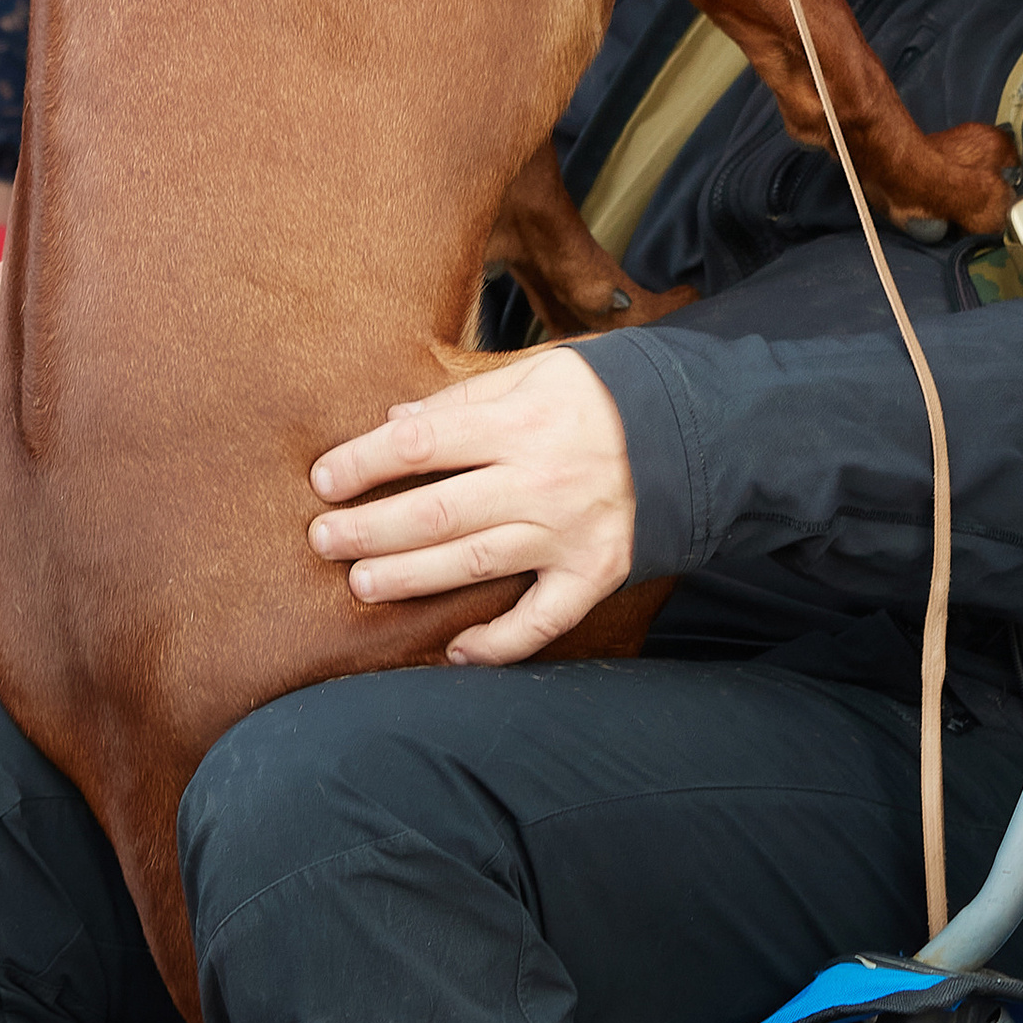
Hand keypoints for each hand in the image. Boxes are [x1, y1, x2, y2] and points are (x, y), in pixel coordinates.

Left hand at [307, 350, 634, 664]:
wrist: (699, 429)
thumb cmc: (606, 396)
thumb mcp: (541, 370)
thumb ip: (467, 397)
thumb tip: (395, 421)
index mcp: (523, 421)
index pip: (421, 444)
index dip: (364, 464)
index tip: (324, 480)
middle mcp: (543, 480)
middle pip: (436, 511)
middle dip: (369, 528)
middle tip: (323, 541)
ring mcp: (570, 532)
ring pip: (474, 564)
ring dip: (410, 579)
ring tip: (362, 584)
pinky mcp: (597, 572)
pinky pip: (542, 620)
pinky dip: (500, 643)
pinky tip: (457, 652)